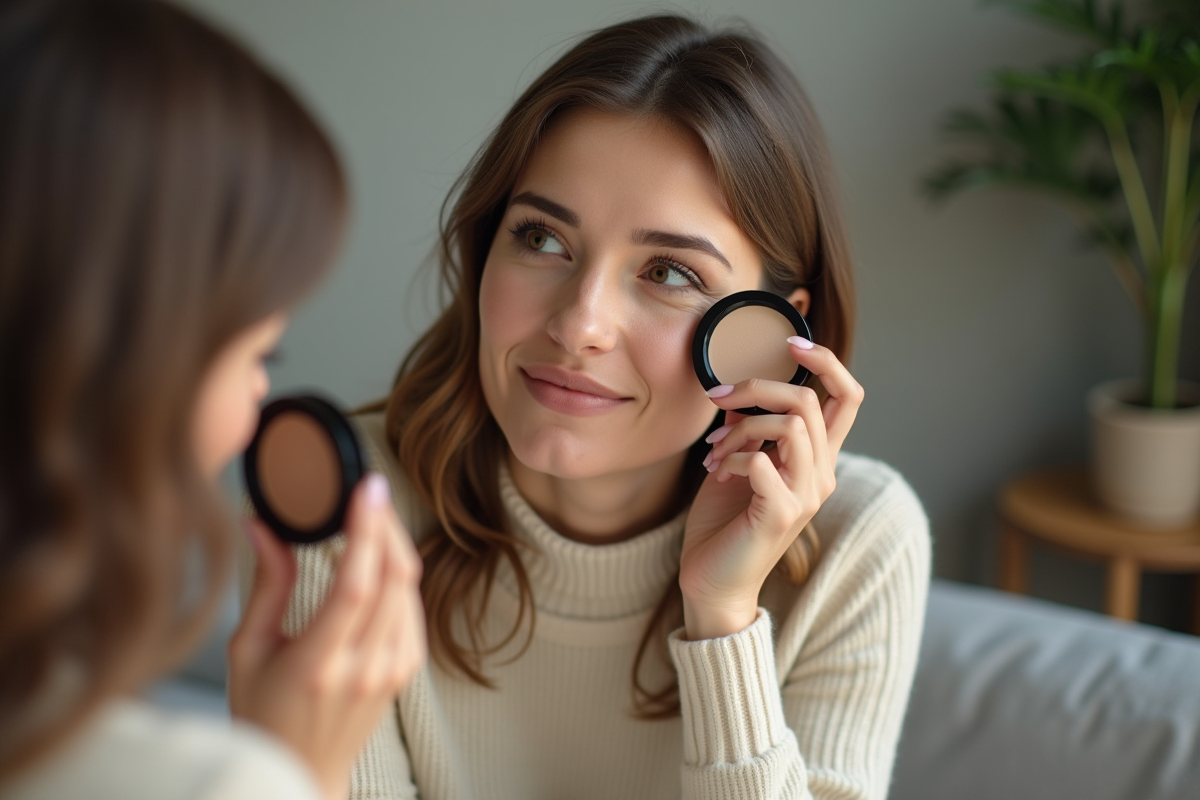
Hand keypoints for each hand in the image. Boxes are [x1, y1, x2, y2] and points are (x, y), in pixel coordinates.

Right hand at [227, 473, 425, 799]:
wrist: (300, 771)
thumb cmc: (264, 716)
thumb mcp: (248, 652)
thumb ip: (266, 586)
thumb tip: (262, 525)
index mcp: (318, 665)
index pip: (355, 585)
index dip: (366, 531)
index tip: (365, 489)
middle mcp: (364, 668)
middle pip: (393, 578)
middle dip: (385, 523)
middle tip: (368, 490)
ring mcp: (392, 671)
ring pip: (409, 589)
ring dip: (394, 544)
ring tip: (372, 514)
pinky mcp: (406, 670)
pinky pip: (412, 607)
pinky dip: (399, 574)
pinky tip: (381, 556)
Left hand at [680, 338, 862, 639]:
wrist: (711, 582)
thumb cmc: (724, 523)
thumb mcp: (740, 463)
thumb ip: (750, 429)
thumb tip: (738, 391)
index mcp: (816, 459)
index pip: (848, 397)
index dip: (827, 362)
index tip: (791, 342)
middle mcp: (820, 475)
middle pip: (810, 401)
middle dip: (757, 387)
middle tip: (718, 400)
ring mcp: (804, 496)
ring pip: (790, 425)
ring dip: (741, 426)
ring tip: (713, 449)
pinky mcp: (780, 515)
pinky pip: (762, 462)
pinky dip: (732, 456)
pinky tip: (717, 471)